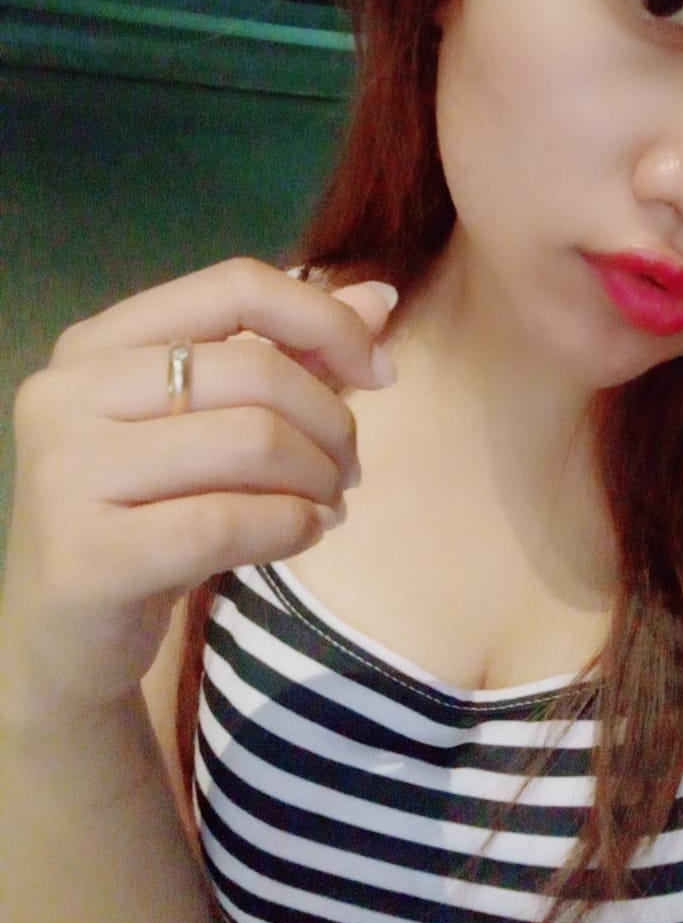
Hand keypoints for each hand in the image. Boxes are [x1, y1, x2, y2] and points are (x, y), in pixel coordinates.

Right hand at [1, 258, 396, 724]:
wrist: (64, 636)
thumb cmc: (145, 515)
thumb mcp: (211, 426)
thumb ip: (290, 354)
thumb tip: (380, 297)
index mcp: (99, 341)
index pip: (236, 286)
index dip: (326, 322)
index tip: (379, 374)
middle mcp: (68, 391)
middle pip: (257, 371)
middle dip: (332, 423)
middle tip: (346, 472)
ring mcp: (66, 470)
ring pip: (252, 442)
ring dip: (317, 480)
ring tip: (326, 507)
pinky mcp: (86, 554)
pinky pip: (227, 522)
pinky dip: (291, 527)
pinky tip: (304, 535)